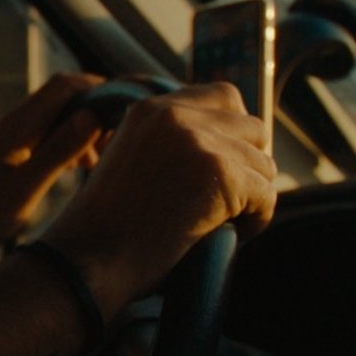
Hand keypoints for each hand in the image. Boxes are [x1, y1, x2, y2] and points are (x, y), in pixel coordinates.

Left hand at [0, 72, 105, 252]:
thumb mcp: (29, 184)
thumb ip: (61, 149)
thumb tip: (93, 115)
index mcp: (19, 124)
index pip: (65, 84)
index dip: (97, 89)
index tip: (121, 113)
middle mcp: (12, 124)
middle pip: (61, 99)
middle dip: (90, 114)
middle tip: (108, 148)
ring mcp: (7, 138)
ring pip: (52, 120)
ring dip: (77, 133)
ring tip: (91, 165)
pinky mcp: (4, 154)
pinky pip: (40, 138)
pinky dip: (60, 146)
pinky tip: (69, 171)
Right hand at [42, 82, 277, 301]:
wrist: (89, 260)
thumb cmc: (108, 227)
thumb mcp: (132, 160)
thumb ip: (172, 142)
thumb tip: (233, 144)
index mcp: (150, 109)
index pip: (224, 96)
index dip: (234, 132)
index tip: (224, 165)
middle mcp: (174, 115)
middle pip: (253, 128)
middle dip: (248, 165)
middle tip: (227, 199)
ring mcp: (198, 142)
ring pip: (264, 164)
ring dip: (251, 197)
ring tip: (218, 221)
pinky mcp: (219, 174)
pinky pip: (267, 195)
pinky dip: (255, 220)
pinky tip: (227, 234)